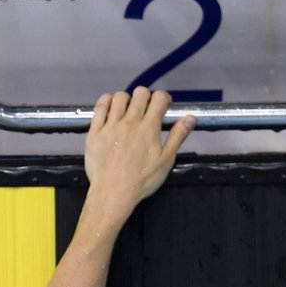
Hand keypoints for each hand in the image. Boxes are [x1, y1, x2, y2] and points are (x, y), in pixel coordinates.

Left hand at [83, 88, 193, 225]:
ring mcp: (111, 126)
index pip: (159, 98)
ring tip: (127, 110)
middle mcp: (130, 123)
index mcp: (149, 128)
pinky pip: (100, 107)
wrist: (113, 193)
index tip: (162, 106)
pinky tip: (110, 108)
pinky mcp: (95, 132)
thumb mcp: (166, 161)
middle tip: (145, 110)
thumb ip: (178, 136)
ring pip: (119, 96)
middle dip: (146, 97)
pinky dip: (106, 102)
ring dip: (126, 99)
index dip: (163, 98)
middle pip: (140, 93)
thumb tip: (190, 118)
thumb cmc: (141, 181)